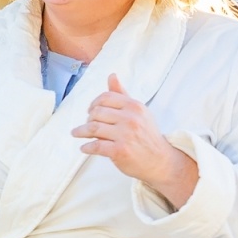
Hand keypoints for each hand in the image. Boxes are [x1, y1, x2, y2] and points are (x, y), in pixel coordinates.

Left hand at [73, 74, 198, 208]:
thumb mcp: (139, 112)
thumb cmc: (148, 136)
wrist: (160, 161)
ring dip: (81, 131)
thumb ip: (123, 95)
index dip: (94, 103)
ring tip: (77, 133)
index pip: (106, 97)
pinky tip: (84, 148)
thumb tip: (111, 76)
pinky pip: (96, 146)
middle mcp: (130, 118)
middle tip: (86, 125)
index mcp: (134, 106)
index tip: (90, 111)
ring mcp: (125, 135)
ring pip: (93, 128)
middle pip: (97, 112)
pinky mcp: (120, 151)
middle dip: (88, 118)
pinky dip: (87, 147)